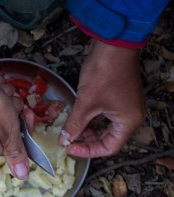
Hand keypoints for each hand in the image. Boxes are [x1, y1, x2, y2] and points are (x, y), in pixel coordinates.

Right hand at [0, 78, 29, 178]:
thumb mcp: (9, 133)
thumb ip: (17, 153)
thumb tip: (22, 177)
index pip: (14, 143)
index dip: (24, 127)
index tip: (27, 113)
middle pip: (8, 127)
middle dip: (14, 112)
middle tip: (12, 101)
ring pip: (0, 112)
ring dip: (7, 99)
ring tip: (2, 92)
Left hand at [60, 40, 144, 157]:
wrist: (113, 45)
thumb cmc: (104, 74)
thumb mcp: (86, 103)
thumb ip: (75, 124)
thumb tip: (65, 140)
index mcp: (129, 122)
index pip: (109, 147)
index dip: (88, 151)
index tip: (69, 149)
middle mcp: (131, 116)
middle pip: (109, 138)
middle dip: (88, 141)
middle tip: (68, 141)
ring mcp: (126, 106)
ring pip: (106, 127)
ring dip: (88, 130)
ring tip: (71, 131)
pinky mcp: (119, 96)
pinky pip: (105, 115)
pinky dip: (92, 119)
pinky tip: (77, 118)